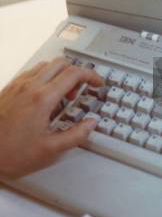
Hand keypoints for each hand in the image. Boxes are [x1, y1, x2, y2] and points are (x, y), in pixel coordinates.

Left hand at [0, 58, 103, 177]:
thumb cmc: (8, 153)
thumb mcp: (49, 150)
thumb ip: (75, 135)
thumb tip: (90, 124)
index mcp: (43, 98)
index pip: (74, 73)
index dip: (91, 75)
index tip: (97, 84)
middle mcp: (30, 86)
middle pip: (61, 63)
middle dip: (77, 73)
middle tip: (80, 91)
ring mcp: (18, 86)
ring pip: (46, 65)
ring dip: (60, 74)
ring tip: (62, 95)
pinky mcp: (9, 89)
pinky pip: (32, 72)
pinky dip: (45, 77)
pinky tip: (44, 96)